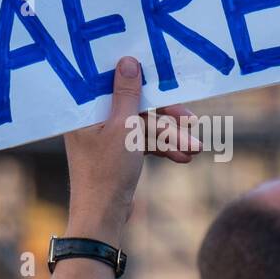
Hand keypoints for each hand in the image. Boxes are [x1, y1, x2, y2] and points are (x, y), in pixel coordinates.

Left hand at [64, 57, 199, 243]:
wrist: (103, 217)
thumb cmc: (107, 172)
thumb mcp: (123, 128)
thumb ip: (128, 94)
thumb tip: (127, 61)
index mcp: (85, 110)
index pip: (115, 84)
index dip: (142, 81)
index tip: (166, 79)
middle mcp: (92, 120)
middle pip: (134, 106)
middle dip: (165, 117)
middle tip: (192, 121)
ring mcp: (105, 137)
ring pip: (142, 126)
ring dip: (169, 136)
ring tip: (194, 148)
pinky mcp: (117, 153)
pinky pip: (141, 142)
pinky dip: (160, 148)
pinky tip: (183, 157)